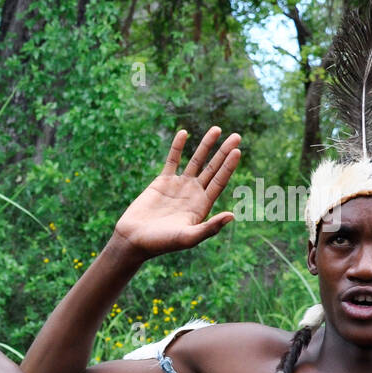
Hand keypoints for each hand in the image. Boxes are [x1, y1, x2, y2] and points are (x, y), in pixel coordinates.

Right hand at [111, 126, 240, 260]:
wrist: (134, 240)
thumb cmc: (161, 243)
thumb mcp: (188, 237)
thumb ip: (210, 227)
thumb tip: (232, 215)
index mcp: (202, 205)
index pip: (219, 181)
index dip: (229, 166)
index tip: (237, 150)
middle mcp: (193, 194)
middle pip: (212, 168)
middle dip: (223, 152)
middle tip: (236, 136)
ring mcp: (178, 186)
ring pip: (195, 161)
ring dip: (206, 146)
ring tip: (217, 129)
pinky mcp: (162, 182)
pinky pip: (172, 161)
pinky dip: (178, 147)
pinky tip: (184, 133)